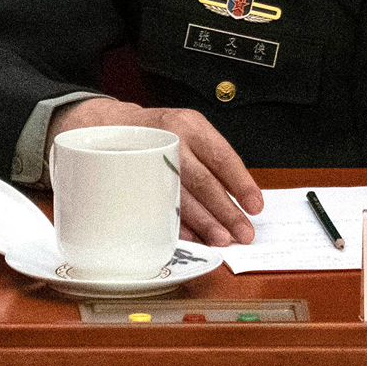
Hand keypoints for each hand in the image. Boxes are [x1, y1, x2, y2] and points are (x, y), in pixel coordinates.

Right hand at [47, 98, 263, 247]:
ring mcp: (149, 160)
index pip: (222, 157)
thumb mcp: (188, 130)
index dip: (241, 184)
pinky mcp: (134, 179)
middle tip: (243, 233)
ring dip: (203, 222)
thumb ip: (212, 159)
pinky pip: (158, 205)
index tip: (255, 206)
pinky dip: (176, 224)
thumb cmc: (161, 133)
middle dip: (226, 211)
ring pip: (181, 196)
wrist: (110, 125)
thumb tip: (240, 198)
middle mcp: (171, 140)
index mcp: (191, 126)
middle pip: (203, 181)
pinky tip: (192, 237)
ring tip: (221, 239)